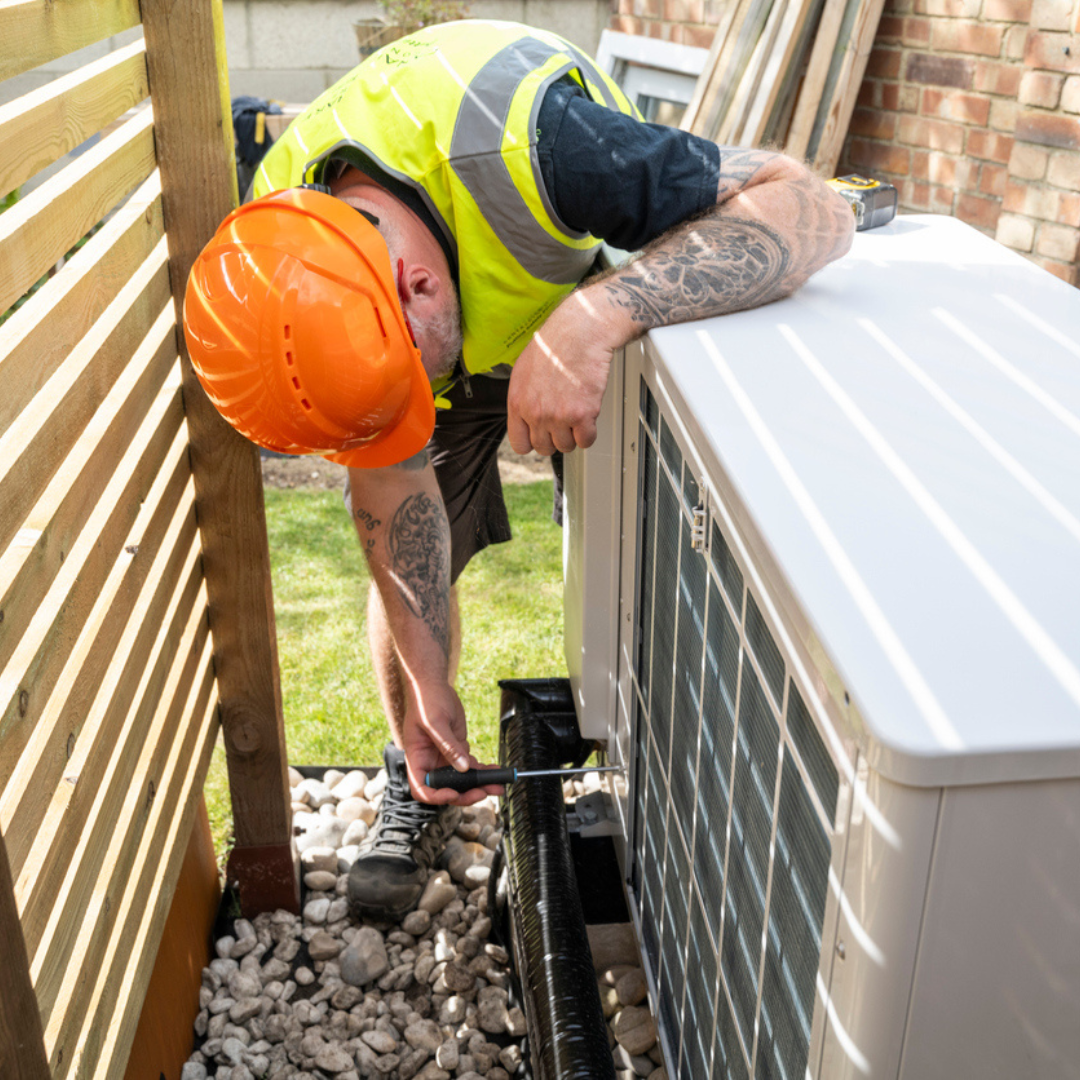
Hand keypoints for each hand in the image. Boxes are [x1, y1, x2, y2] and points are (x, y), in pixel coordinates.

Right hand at [400, 681, 502, 805]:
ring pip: (461, 780)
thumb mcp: (435, 722)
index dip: (436, 796)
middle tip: (483, 792)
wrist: (433, 686)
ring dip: (479, 784)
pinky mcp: (457, 750)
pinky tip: (495, 771)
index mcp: (417, 758)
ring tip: (497, 785)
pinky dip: (482, 770)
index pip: (422, 788)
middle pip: (445, 788)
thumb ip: (449, 746)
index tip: (453, 793)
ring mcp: (444, 757)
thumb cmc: (425, 700)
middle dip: (465, 793)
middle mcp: (430, 762)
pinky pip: (469, 766)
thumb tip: (463, 767)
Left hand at [506, 289, 626, 455]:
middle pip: (544, 448)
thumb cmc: (554, 345)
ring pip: (566, 446)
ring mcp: (559, 416)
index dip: (532, 442)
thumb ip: (523, 399)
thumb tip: (526, 417)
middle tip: (563, 423)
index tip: (541, 436)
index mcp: (517, 403)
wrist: (580, 332)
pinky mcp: (582, 415)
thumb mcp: (523, 372)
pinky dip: (590, 432)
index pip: (520, 444)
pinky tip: (588, 416)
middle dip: (554, 438)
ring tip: (576, 414)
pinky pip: (586, 440)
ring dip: (573, 434)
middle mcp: (536, 413)